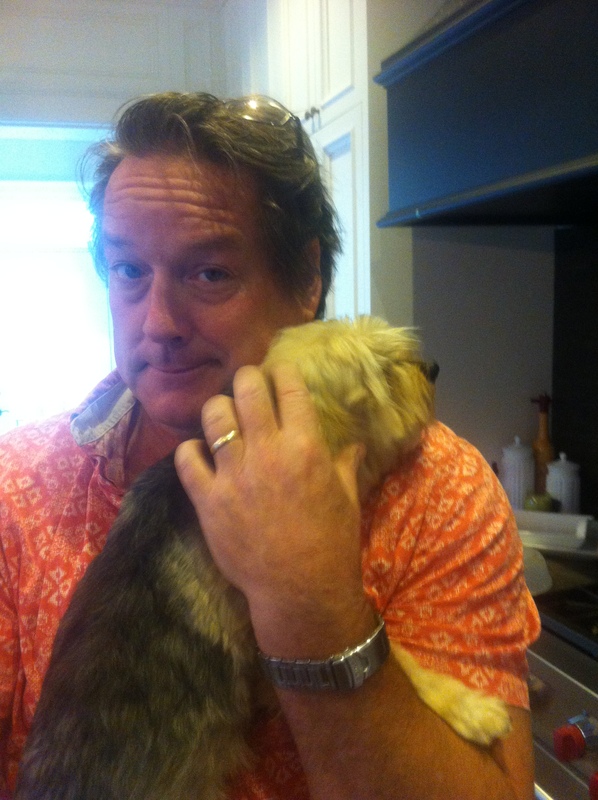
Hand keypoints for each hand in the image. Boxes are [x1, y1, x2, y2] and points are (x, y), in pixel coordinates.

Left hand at [175, 361, 374, 657]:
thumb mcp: (347, 498)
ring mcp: (233, 473)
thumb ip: (346, 463)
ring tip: (223, 417)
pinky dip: (189, 450)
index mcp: (305, 445)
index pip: (289, 387)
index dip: (282, 371)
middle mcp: (267, 450)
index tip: (278, 372)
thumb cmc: (332, 542)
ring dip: (218, 409)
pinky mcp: (207, 499)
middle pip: (246, 388)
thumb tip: (355, 442)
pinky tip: (197, 452)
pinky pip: (186, 458)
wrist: (300, 590)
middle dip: (247, 379)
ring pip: (213, 415)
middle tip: (248, 388)